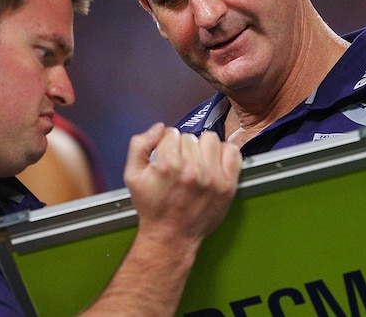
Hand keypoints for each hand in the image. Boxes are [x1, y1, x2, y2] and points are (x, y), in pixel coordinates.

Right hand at [124, 123, 241, 245]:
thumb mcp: (132, 175)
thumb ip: (139, 145)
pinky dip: (224, 154)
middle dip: (183, 148)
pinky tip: (214, 164)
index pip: (171, 133)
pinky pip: (233, 152)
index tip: (166, 158)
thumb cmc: (152, 207)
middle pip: (190, 137)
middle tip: (180, 166)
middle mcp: (192, 169)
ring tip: (196, 164)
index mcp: (168, 164)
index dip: (166, 145)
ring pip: (210, 139)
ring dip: (203, 148)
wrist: (170, 236)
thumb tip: (159, 128)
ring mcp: (212, 177)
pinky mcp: (228, 185)